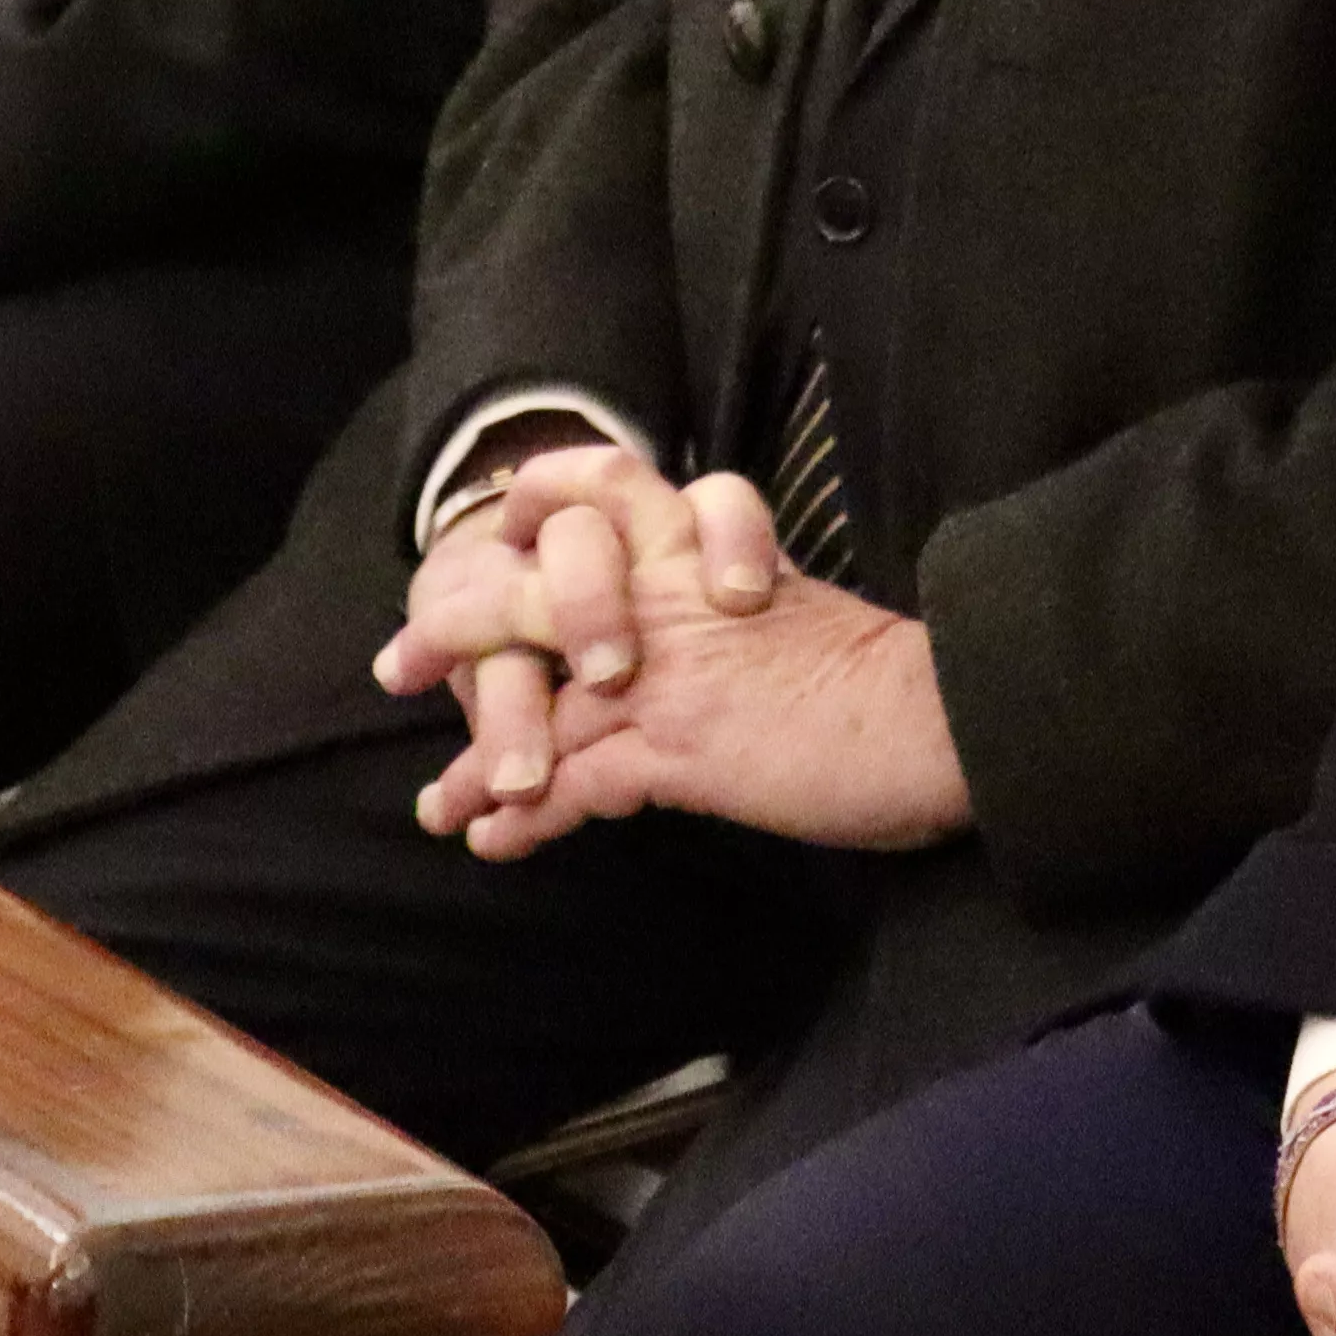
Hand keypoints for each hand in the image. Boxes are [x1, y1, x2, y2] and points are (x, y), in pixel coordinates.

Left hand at [385, 450, 974, 858]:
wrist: (937, 716)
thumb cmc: (884, 678)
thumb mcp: (795, 620)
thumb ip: (730, 622)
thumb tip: (700, 650)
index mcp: (703, 549)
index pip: (598, 493)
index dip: (530, 513)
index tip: (492, 541)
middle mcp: (670, 598)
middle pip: (532, 594)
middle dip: (457, 633)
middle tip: (398, 669)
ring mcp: (668, 674)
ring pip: (539, 701)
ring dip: (481, 762)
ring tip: (438, 806)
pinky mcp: (678, 748)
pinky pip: (577, 782)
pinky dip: (529, 816)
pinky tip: (495, 843)